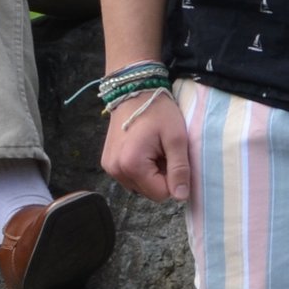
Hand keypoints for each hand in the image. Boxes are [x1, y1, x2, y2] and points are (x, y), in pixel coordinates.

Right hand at [100, 87, 190, 203]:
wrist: (134, 91)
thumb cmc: (158, 111)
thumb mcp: (176, 138)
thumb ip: (180, 169)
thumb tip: (181, 197)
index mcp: (132, 165)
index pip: (161, 194)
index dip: (172, 178)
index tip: (170, 155)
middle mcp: (116, 170)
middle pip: (149, 192)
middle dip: (160, 176)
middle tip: (162, 150)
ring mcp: (109, 167)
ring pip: (140, 186)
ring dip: (150, 173)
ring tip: (152, 148)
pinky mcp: (107, 163)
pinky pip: (130, 177)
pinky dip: (139, 168)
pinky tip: (141, 149)